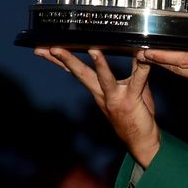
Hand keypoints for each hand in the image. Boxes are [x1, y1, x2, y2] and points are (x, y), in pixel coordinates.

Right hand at [34, 47, 160, 166]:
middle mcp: (102, 94)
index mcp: (97, 90)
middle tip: (51, 47)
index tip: (46, 48)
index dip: (60, 60)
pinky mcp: (131, 100)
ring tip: (93, 50)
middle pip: (81, 73)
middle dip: (65, 59)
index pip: (76, 71)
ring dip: (99, 64)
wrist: (141, 141)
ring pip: (104, 78)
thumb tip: (136, 50)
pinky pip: (137, 81)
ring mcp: (115, 97)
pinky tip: (141, 55)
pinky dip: (141, 67)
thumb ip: (133, 70)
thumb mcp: (131, 87)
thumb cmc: (135, 114)